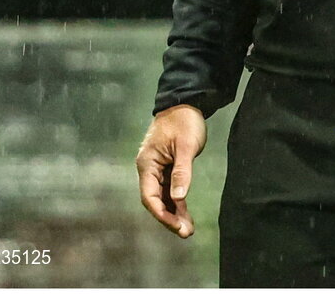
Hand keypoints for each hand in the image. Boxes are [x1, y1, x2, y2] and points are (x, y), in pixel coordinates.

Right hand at [136, 104, 206, 237]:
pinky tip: (184, 212)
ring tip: (188, 228)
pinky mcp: (166, 166)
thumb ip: (182, 172)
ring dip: (174, 211)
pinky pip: (168, 188)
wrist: (185, 102)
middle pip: (155, 200)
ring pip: (162, 196)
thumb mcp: (186, 146)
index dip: (162, 214)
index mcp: (147, 164)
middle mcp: (148, 168)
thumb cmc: (184, 121)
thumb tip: (179, 198)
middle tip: (186, 232)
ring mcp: (156, 168)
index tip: (177, 225)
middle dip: (169, 217)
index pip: (149, 197)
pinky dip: (176, 200)